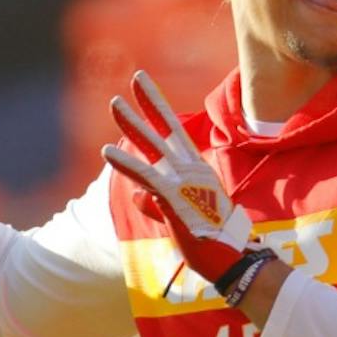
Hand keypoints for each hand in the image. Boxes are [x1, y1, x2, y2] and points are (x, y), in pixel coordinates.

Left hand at [100, 71, 257, 289]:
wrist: (230, 259)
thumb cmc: (209, 240)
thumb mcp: (180, 215)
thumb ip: (156, 201)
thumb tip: (136, 194)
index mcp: (195, 170)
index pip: (174, 131)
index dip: (158, 108)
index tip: (145, 89)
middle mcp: (190, 169)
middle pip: (165, 128)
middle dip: (149, 102)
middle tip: (136, 77)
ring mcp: (182, 180)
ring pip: (153, 145)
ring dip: (132, 123)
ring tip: (115, 103)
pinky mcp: (173, 196)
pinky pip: (144, 175)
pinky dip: (125, 162)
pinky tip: (106, 151)